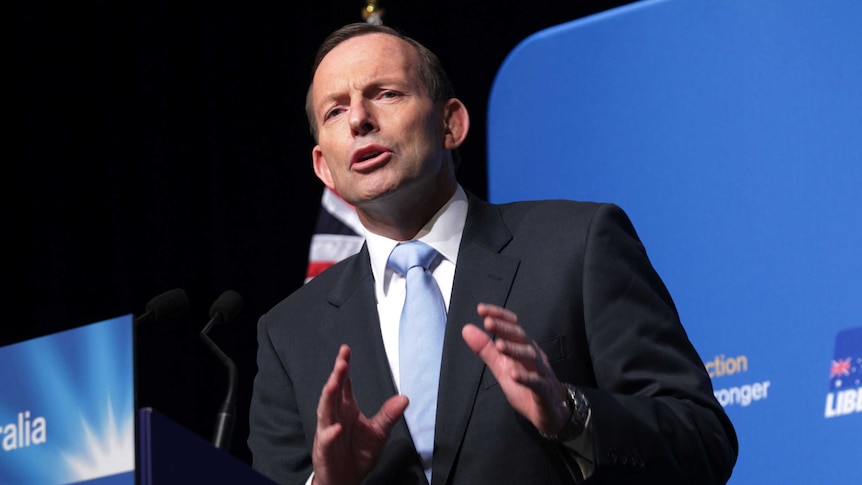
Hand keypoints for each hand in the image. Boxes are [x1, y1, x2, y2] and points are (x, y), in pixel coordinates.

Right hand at [312, 345, 408, 484]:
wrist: (345, 480)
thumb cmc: (358, 453)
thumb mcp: (379, 432)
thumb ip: (389, 415)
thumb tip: (404, 398)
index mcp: (346, 409)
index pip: (343, 384)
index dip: (343, 367)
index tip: (346, 350)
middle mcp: (334, 417)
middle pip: (333, 393)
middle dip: (336, 376)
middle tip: (341, 361)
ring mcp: (327, 432)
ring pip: (325, 411)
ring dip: (328, 397)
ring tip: (333, 383)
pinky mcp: (324, 450)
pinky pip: (326, 440)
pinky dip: (330, 433)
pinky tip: (336, 428)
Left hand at [461, 303, 570, 435]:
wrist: (550, 411)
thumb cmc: (525, 385)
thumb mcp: (501, 367)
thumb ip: (485, 349)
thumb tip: (467, 328)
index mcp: (523, 347)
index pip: (512, 326)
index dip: (499, 316)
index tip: (481, 309)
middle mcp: (533, 355)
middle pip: (521, 337)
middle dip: (505, 328)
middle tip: (488, 322)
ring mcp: (541, 372)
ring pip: (531, 356)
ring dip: (515, 350)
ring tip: (499, 345)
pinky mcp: (544, 391)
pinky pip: (537, 383)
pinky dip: (526, 378)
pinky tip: (514, 375)